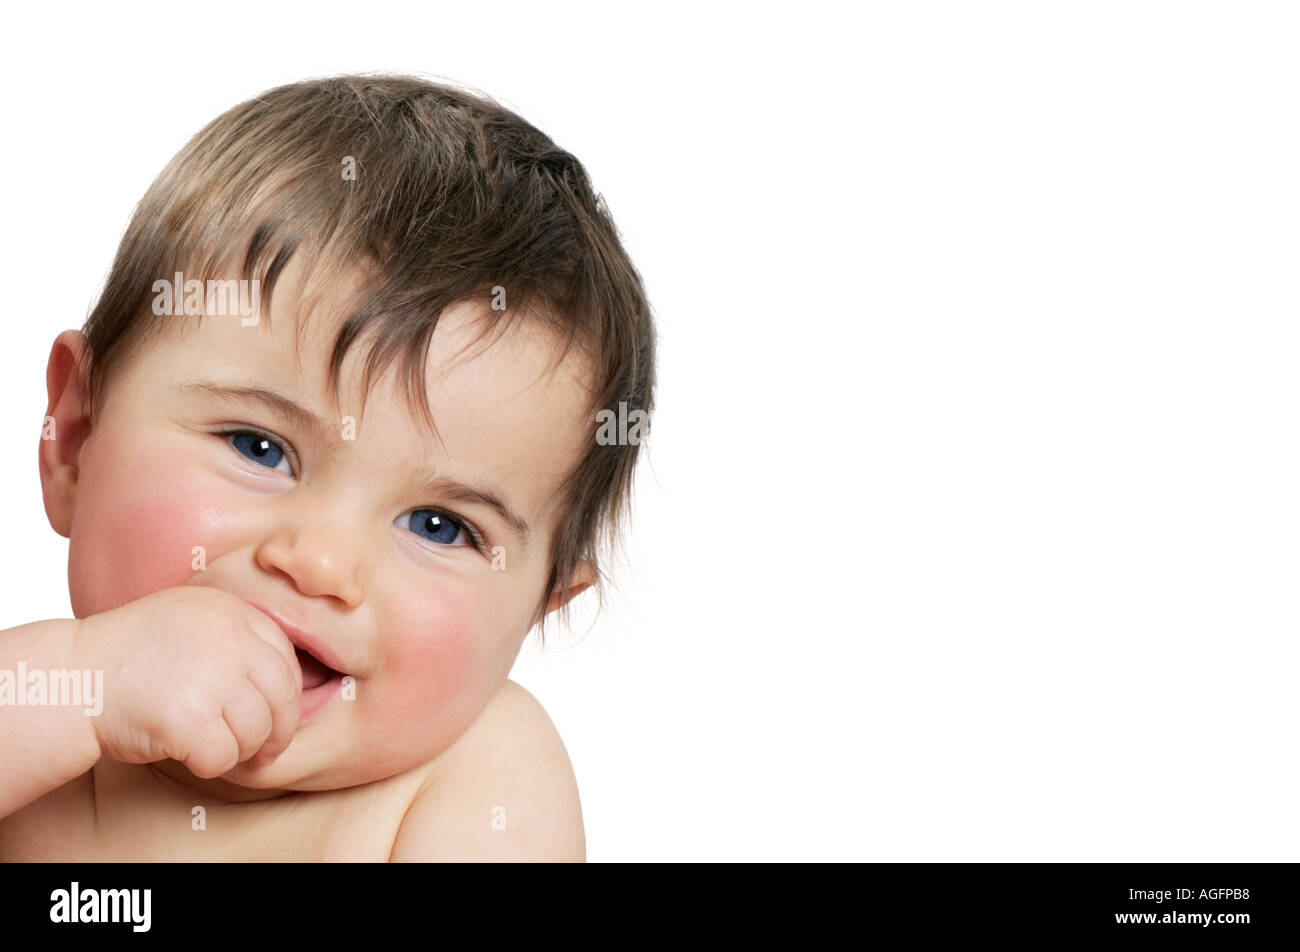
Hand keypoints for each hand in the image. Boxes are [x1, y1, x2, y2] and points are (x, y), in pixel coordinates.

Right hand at [72, 586, 302, 777]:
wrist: (73, 676)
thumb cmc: (132, 656)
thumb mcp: (192, 619)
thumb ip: (238, 639)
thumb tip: (291, 685)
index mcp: (233, 612)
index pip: (285, 659)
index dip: (285, 695)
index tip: (274, 716)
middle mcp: (229, 638)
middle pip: (283, 697)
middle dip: (277, 731)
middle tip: (265, 751)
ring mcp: (211, 677)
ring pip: (257, 732)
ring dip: (240, 751)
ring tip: (214, 747)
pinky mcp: (188, 718)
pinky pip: (224, 756)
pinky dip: (211, 765)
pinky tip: (189, 754)